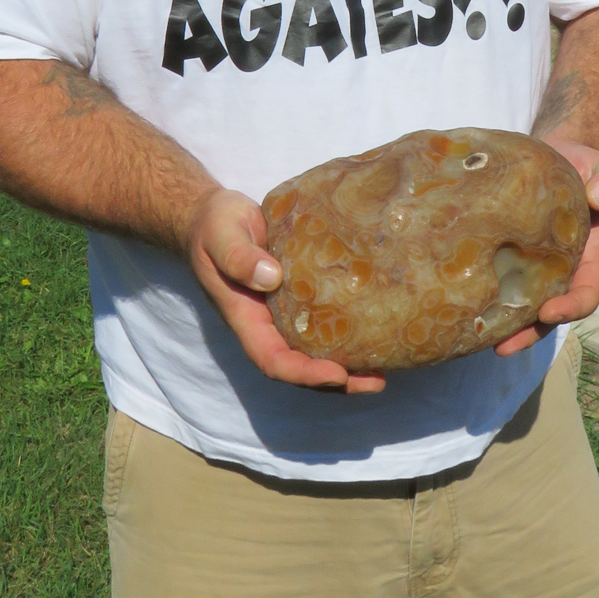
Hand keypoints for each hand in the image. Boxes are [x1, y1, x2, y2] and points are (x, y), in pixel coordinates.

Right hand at [187, 188, 385, 393]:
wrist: (214, 216)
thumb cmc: (213, 226)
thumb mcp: (221, 236)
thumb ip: (238, 257)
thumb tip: (271, 278)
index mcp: (245, 318)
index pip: (273, 360)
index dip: (304, 373)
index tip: (336, 373)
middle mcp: (266, 323)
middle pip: (300, 366)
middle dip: (337, 380)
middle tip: (377, 380)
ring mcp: (283, 311)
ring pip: (314, 349)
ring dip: (348, 364)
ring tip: (385, 366)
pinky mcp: (299, 294)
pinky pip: (322, 321)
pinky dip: (348, 331)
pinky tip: (376, 328)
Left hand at [494, 140, 598, 356]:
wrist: (559, 152)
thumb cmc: (586, 164)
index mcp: (590, 256)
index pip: (587, 291)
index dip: (571, 306)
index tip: (549, 311)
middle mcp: (561, 267)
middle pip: (548, 311)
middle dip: (530, 331)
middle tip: (503, 345)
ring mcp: (533, 263)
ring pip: (520, 303)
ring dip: (503, 324)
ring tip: (476, 339)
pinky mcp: (506, 251)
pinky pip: (496, 276)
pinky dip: (484, 293)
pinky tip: (458, 302)